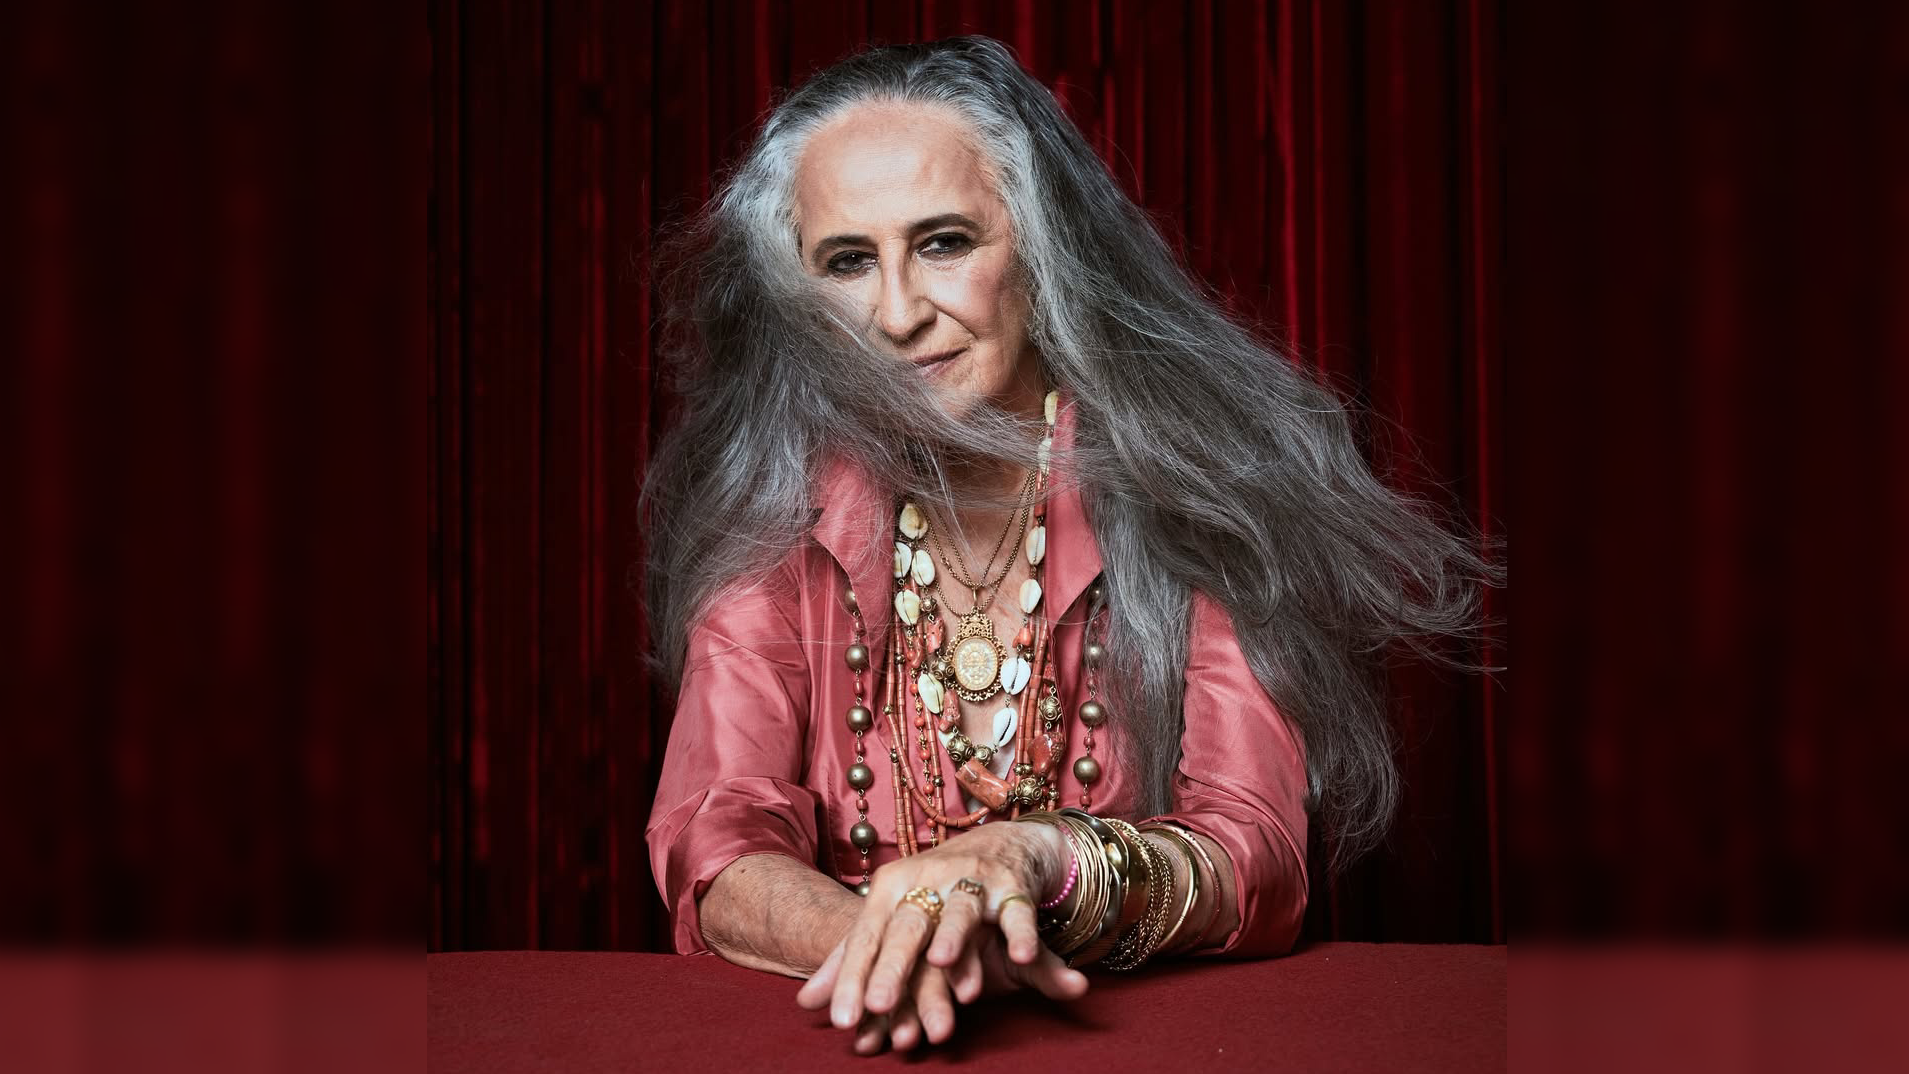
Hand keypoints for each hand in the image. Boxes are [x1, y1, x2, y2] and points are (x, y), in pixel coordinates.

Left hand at [794, 821, 1085, 1041]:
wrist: (994, 844)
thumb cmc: (930, 892)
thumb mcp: (890, 919)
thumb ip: (852, 961)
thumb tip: (805, 1004)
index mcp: (890, 887)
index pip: (865, 939)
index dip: (852, 980)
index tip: (842, 1021)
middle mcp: (926, 880)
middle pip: (906, 927)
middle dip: (893, 967)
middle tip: (880, 1007)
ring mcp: (969, 880)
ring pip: (958, 913)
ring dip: (952, 937)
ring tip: (941, 965)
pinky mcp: (1010, 887)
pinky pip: (1016, 912)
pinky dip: (1020, 933)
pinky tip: (1020, 957)